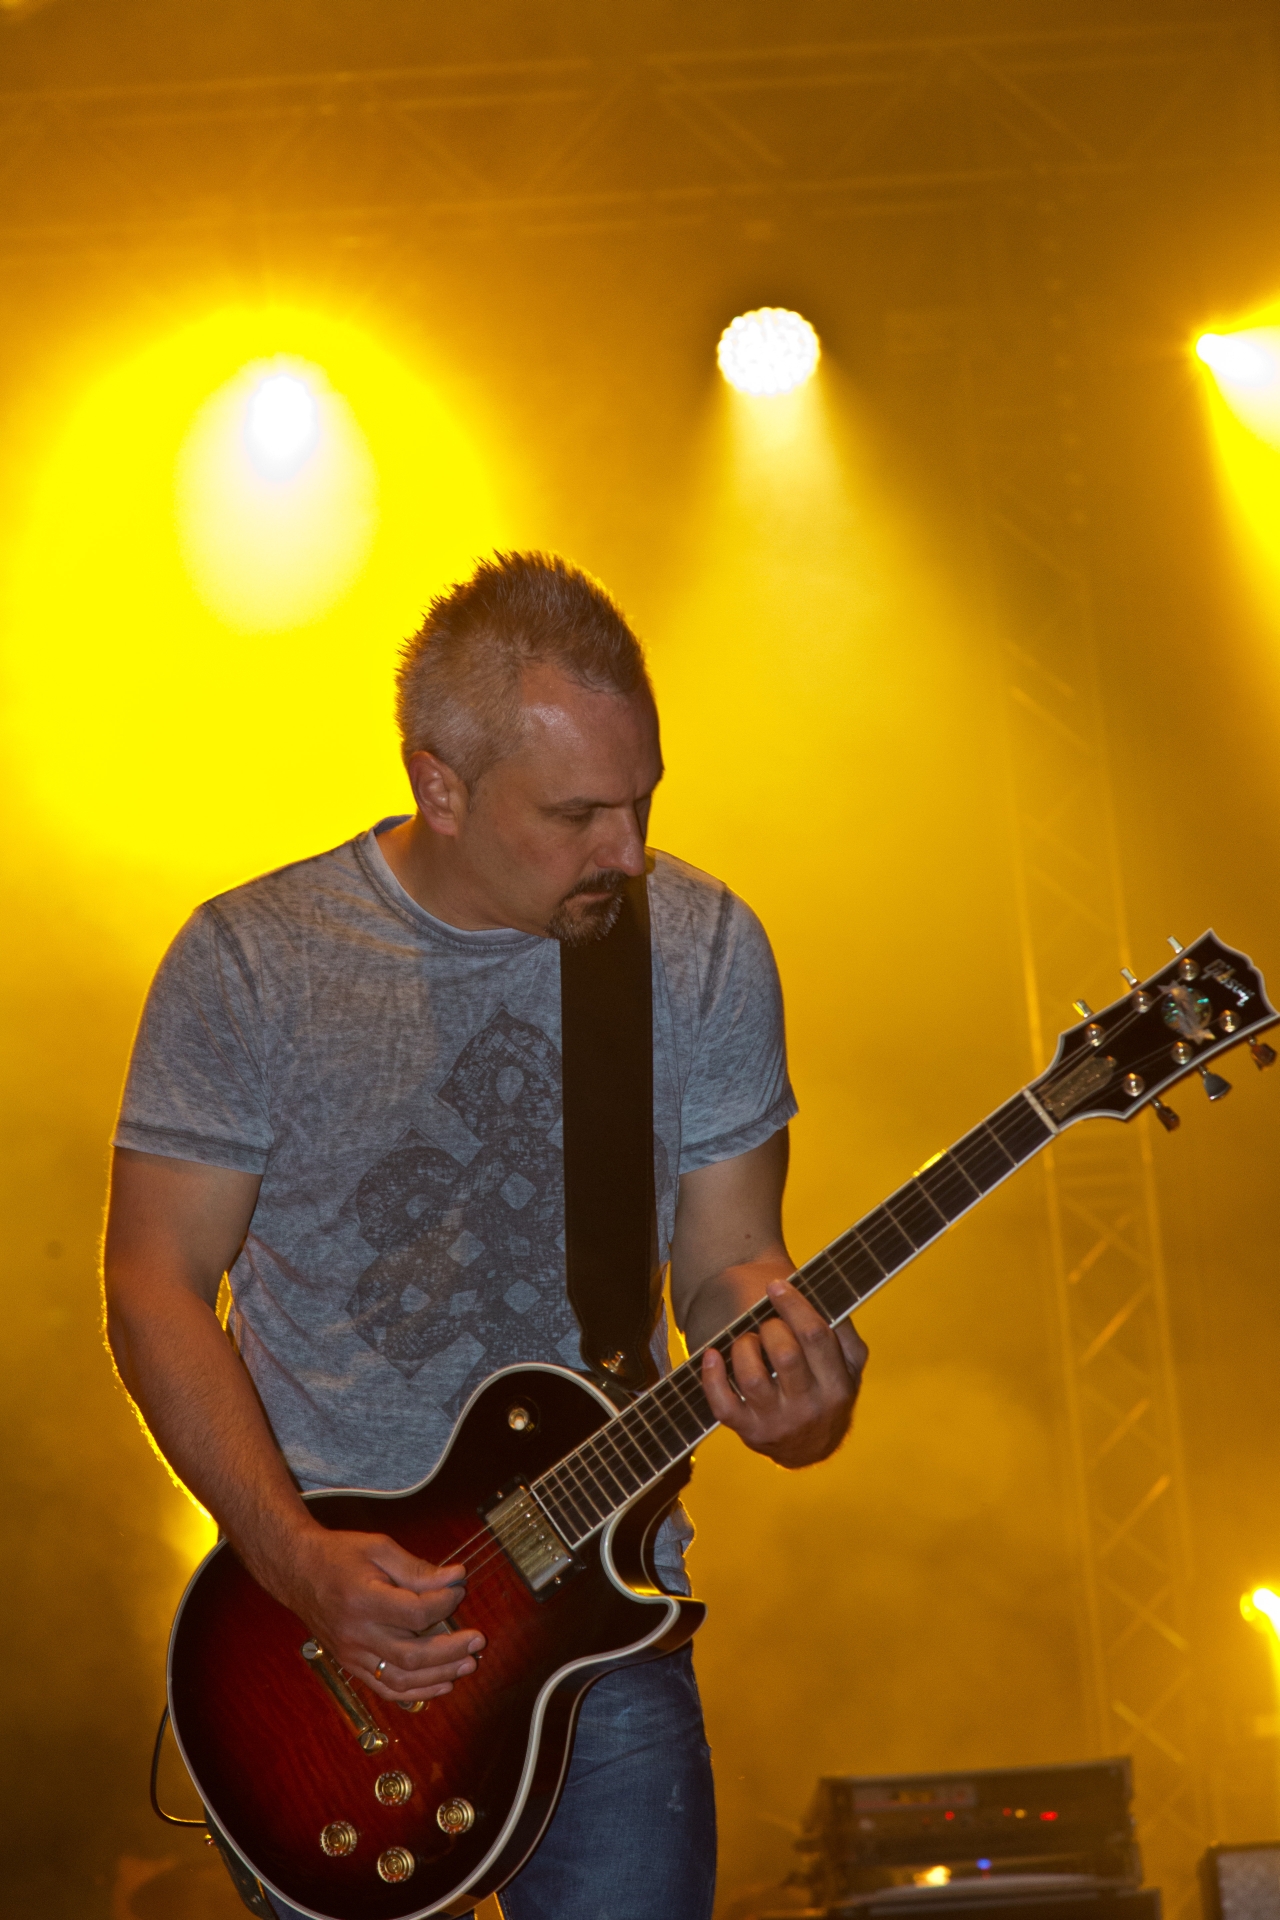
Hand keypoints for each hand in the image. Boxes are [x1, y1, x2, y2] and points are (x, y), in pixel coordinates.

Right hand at [280, 1525, 485, 1703]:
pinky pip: (386, 1688)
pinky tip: (441, 1684)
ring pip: (402, 1679)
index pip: (416, 1614)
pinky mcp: (351, 1665)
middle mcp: (357, 1634)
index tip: (458, 1589)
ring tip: (467, 1664)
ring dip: (440, 1675)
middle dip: (452, 1650)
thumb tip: (455, 1578)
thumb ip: (417, 1568)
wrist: (298, 1571)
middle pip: (413, 1655)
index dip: (444, 1604)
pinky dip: (416, 1692)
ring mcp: (352, 1655)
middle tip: (478, 1641)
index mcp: (364, 1601)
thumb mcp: (379, 1548)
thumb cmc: (339, 1555)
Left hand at [700, 1277, 866, 1468]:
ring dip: (744, 1348)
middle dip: (770, 1328)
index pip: (816, 1336)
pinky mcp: (749, 1432)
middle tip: (766, 1324)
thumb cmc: (825, 1390)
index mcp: (837, 1385)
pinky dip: (712, 1378)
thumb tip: (826, 1296)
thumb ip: (842, 1332)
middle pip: (785, 1354)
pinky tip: (713, 1355)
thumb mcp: (847, 1366)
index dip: (793, 1305)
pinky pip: (723, 1406)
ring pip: (753, 1378)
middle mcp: (809, 1408)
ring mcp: (777, 1422)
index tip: (776, 1286)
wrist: (811, 1446)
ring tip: (747, 1341)